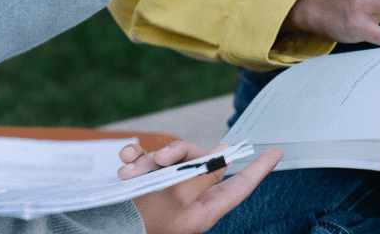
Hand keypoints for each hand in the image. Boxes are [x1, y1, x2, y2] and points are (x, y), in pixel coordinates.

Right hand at [119, 140, 283, 233]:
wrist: (103, 228)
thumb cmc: (142, 219)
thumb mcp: (177, 195)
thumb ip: (204, 173)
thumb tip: (225, 154)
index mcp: (204, 209)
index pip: (240, 186)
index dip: (258, 169)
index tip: (277, 152)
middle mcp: (188, 198)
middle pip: (200, 161)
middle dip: (177, 154)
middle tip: (160, 159)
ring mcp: (166, 190)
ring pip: (170, 158)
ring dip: (148, 159)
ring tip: (129, 172)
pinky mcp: (145, 183)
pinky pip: (147, 161)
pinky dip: (136, 158)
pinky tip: (125, 160)